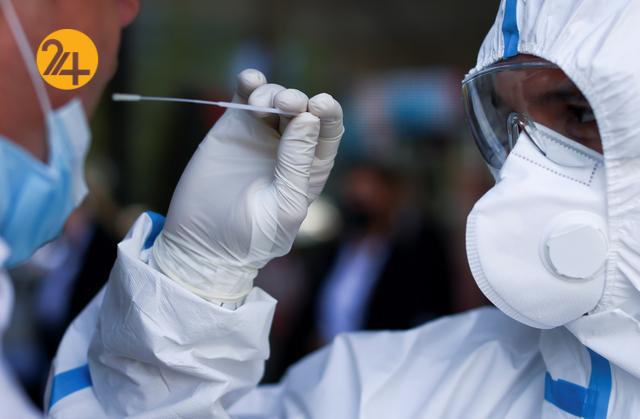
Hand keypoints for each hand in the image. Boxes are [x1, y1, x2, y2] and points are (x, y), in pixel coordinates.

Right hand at [152, 69, 343, 303]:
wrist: (204, 243)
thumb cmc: (253, 237)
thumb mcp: (284, 205)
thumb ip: (296, 163)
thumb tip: (307, 117)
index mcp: (310, 166)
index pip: (329, 129)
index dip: (328, 112)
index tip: (317, 105)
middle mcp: (290, 147)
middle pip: (302, 108)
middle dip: (297, 99)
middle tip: (285, 104)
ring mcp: (261, 135)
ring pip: (276, 97)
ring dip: (273, 92)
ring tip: (260, 105)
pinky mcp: (233, 128)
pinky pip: (246, 96)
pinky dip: (250, 83)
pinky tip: (250, 80)